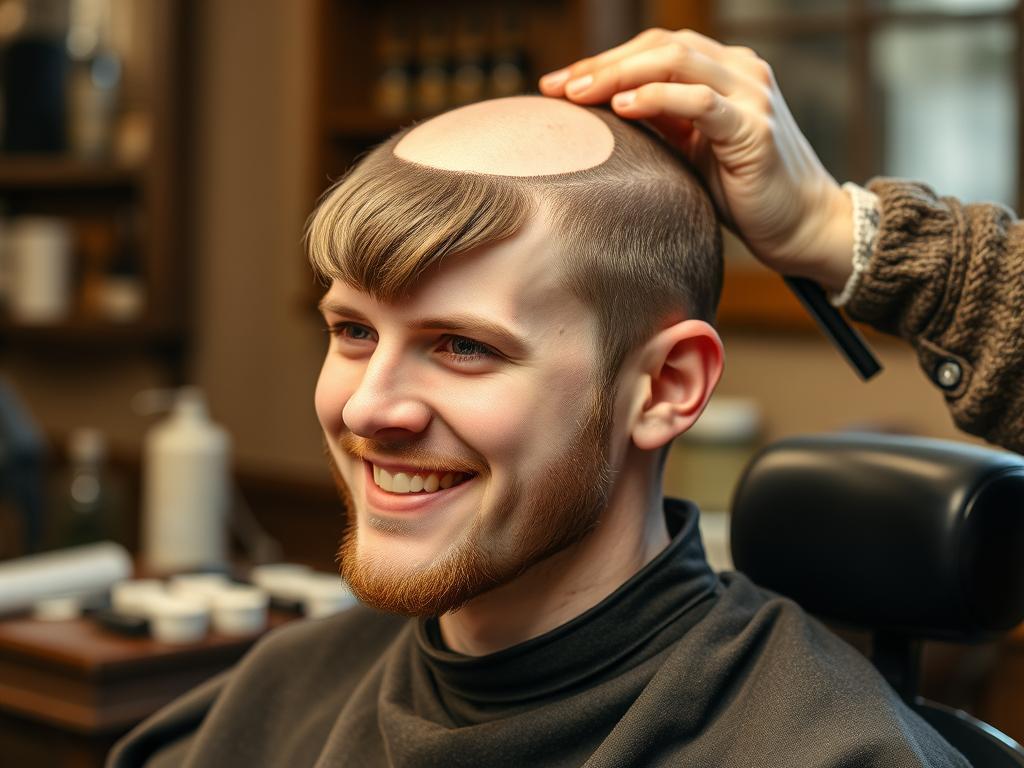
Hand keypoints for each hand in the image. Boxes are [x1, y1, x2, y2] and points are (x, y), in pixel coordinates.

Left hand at [539, 28, 853, 292]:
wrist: (800, 225)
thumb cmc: (743, 191)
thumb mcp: (692, 148)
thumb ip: (660, 121)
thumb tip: (605, 109)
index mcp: (723, 70)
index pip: (653, 48)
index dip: (604, 60)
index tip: (558, 84)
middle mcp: (740, 70)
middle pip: (659, 46)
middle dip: (602, 64)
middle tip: (557, 87)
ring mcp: (750, 94)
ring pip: (675, 62)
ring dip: (620, 75)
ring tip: (579, 94)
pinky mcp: (754, 127)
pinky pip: (700, 102)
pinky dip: (658, 99)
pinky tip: (624, 108)